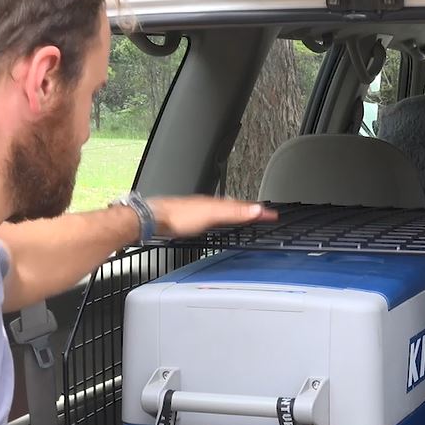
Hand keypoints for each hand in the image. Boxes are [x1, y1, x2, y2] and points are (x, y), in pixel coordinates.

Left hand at [148, 195, 277, 236]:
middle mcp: (208, 205)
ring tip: (245, 214)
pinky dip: (222, 217)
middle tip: (262, 212)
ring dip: (236, 212)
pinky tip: (217, 220)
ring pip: (223, 210)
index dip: (258, 210)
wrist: (153, 219)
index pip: (243, 206)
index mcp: (216, 203)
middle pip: (234, 206)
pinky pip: (212, 216)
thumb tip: (255, 209)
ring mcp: (198, 211)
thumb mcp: (211, 214)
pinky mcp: (189, 219)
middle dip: (249, 209)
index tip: (271, 214)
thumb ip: (233, 212)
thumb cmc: (177, 217)